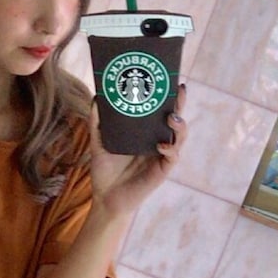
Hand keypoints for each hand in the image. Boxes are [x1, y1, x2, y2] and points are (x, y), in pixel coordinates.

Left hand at [88, 83, 187, 219]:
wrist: (105, 197)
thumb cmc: (105, 169)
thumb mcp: (99, 142)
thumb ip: (97, 122)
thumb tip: (97, 97)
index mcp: (146, 131)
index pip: (161, 109)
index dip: (169, 95)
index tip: (170, 80)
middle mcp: (157, 140)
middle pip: (175, 118)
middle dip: (180, 104)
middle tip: (179, 90)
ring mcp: (162, 155)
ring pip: (180, 136)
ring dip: (180, 125)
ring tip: (172, 118)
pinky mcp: (162, 170)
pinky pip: (172, 157)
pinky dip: (170, 149)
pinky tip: (161, 145)